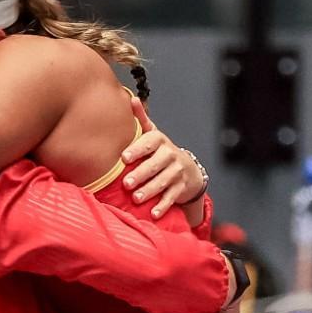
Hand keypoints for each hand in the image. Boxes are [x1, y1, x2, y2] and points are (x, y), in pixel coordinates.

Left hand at [121, 98, 206, 217]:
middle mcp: (170, 155)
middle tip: (126, 183)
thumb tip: (130, 99)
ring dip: (149, 191)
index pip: (149, 143)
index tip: (124, 157)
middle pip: (155, 165)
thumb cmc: (160, 151)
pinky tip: (153, 213)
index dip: (137, 150)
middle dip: (141, 174)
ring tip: (135, 198)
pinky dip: (162, 206)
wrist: (187, 169)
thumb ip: (141, 120)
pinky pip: (171, 198)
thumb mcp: (152, 134)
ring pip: (162, 182)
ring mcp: (176, 172)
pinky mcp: (180, 188)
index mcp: (159, 141)